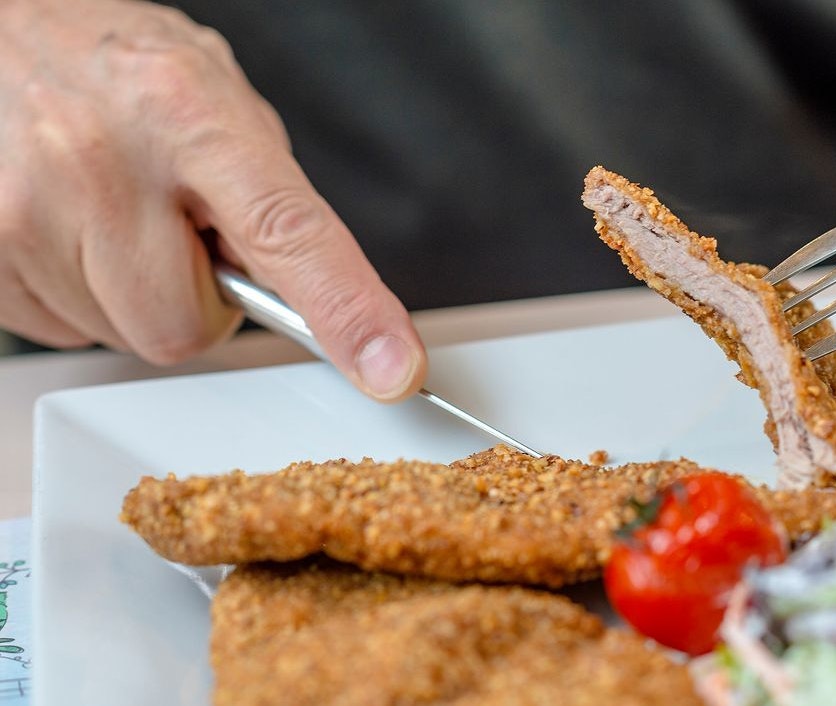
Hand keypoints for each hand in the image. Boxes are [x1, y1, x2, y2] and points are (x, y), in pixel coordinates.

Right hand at [0, 0, 424, 400]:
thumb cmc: (109, 61)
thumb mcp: (211, 93)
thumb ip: (267, 188)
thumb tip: (317, 287)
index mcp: (189, 114)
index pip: (289, 234)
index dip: (347, 311)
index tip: (391, 369)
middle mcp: (104, 162)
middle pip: (187, 327)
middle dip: (195, 298)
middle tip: (172, 231)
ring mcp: (28, 211)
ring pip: (125, 334)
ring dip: (133, 294)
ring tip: (109, 213)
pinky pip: (63, 331)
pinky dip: (77, 295)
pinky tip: (67, 228)